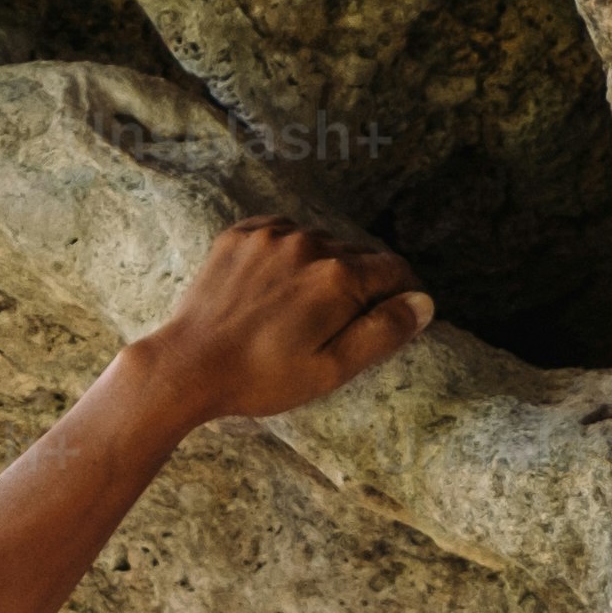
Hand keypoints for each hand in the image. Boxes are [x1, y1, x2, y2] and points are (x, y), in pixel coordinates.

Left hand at [121, 216, 432, 425]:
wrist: (187, 367)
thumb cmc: (260, 377)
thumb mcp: (332, 368)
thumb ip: (383, 332)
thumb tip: (424, 303)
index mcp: (338, 277)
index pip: (393, 271)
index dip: (399, 294)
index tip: (391, 314)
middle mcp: (309, 245)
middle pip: (357, 256)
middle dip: (358, 285)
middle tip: (336, 323)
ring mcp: (271, 236)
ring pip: (319, 244)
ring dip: (320, 268)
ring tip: (298, 309)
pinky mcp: (240, 236)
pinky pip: (281, 234)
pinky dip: (286, 254)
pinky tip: (274, 287)